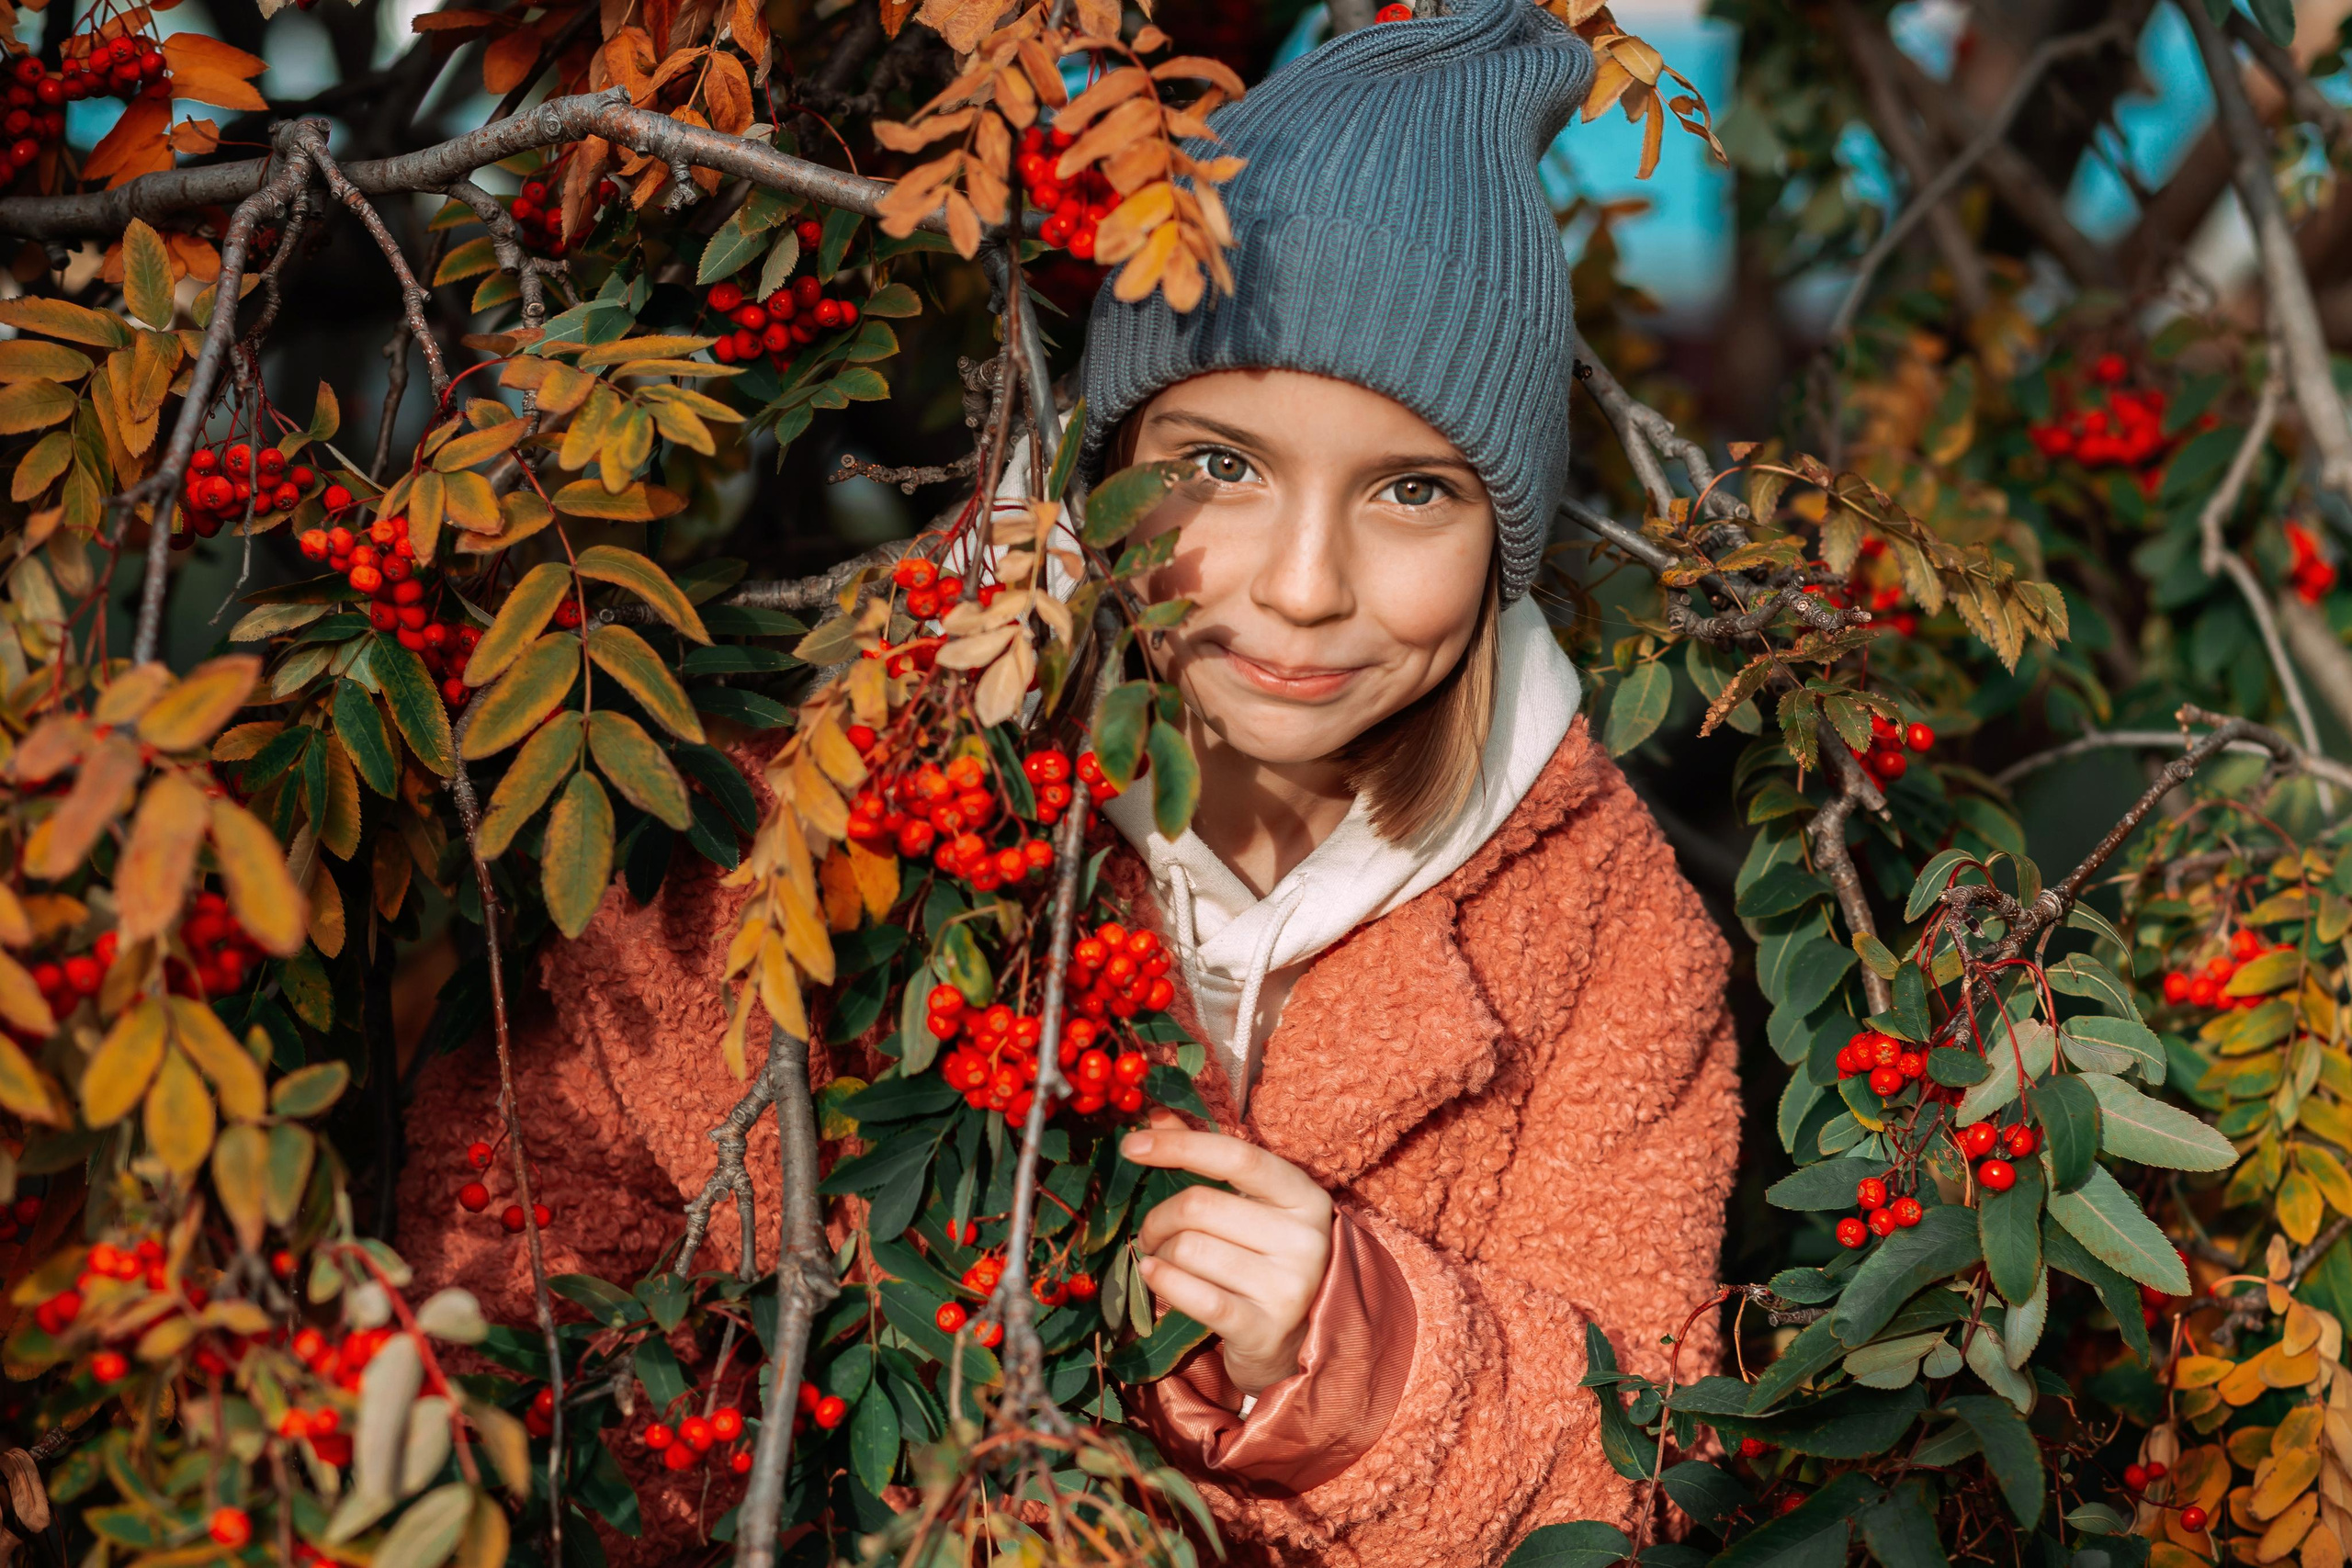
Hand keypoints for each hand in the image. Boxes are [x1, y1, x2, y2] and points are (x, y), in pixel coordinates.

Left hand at [1123, 1109, 1334, 1396]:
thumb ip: (1208, 1158)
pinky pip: (1194, 1296)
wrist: (1299, 1340)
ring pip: (1189, 1250)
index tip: (1132, 1145)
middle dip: (1158, 1217)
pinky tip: (1154, 1276)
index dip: (1180, 1145)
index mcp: (1304, 1196)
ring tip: (1164, 1260)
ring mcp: (1289, 1286)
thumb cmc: (1265, 1259)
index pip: (1237, 1156)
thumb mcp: (1251, 1204)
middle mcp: (1305, 1239)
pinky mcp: (1264, 1329)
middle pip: (1200, 1206)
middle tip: (1149, 1231)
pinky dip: (1163, 1281)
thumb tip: (1157, 1113)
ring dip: (1160, 1254)